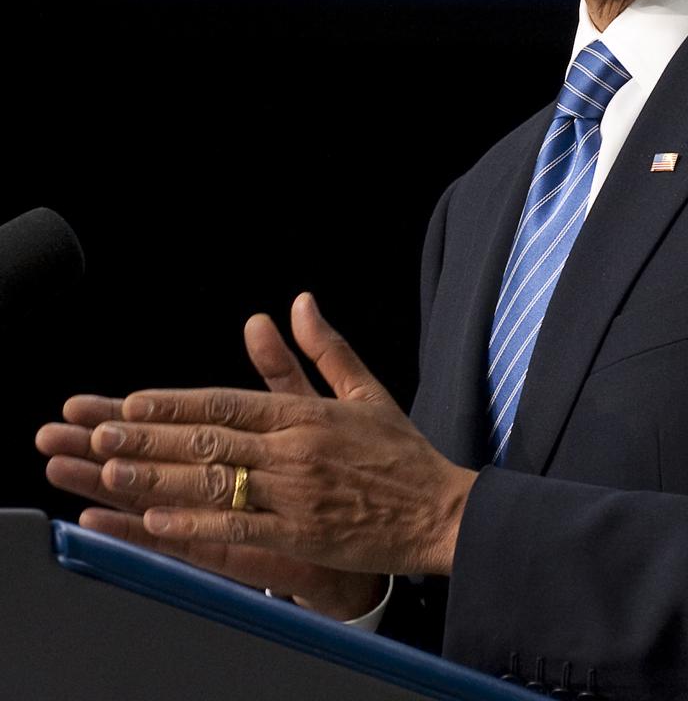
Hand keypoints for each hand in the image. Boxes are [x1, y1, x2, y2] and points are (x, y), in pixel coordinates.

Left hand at [42, 293, 475, 578]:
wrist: (440, 511)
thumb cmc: (401, 454)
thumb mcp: (366, 392)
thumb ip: (325, 349)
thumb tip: (299, 301)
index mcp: (307, 414)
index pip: (228, 401)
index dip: (176, 402)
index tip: (132, 401)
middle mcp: (296, 448)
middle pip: (210, 439)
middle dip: (149, 437)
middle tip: (98, 433)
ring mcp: (297, 493)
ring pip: (216, 481)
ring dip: (159, 477)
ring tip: (111, 472)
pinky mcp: (303, 534)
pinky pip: (239, 529)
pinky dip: (197, 525)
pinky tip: (159, 521)